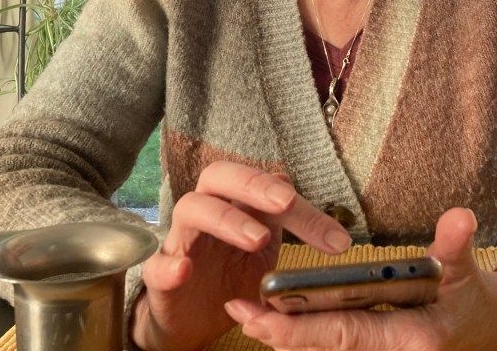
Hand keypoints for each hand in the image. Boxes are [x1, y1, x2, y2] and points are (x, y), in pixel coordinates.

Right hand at [129, 160, 352, 350]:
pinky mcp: (160, 276)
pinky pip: (157, 263)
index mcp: (239, 205)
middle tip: (285, 202)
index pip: (268, 187)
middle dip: (254, 184)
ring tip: (257, 239)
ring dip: (225, 218)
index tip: (337, 240)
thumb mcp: (269, 260)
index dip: (303, 208)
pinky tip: (185, 270)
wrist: (189, 320)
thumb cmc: (230, 277)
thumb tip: (338, 237)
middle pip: (220, 175)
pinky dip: (169, 264)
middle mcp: (209, 213)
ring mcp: (182, 241)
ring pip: (191, 208)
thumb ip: (293, 242)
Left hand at [223, 207, 496, 350]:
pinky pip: (335, 348)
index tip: (260, 314)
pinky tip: (277, 326)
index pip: (342, 334)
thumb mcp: (463, 271)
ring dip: (286, 338)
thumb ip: (454, 246)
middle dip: (278, 334)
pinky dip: (306, 339)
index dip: (298, 328)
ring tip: (246, 316)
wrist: (491, 332)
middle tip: (237, 313)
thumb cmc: (472, 299)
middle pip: (323, 348)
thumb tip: (460, 217)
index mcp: (410, 338)